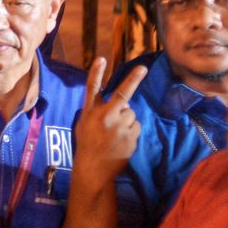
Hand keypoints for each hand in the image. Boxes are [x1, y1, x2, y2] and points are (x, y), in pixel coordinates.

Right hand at [73, 58, 145, 184]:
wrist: (94, 168)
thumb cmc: (87, 143)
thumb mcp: (84, 123)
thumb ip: (97, 111)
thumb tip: (119, 103)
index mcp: (90, 111)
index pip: (93, 88)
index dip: (97, 73)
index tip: (102, 59)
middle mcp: (105, 116)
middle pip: (123, 97)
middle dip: (133, 83)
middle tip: (143, 68)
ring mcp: (119, 127)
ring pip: (131, 114)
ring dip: (127, 120)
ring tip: (116, 133)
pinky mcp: (130, 137)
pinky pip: (136, 127)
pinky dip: (132, 131)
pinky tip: (121, 140)